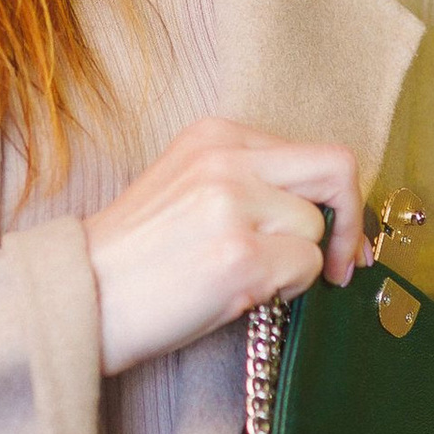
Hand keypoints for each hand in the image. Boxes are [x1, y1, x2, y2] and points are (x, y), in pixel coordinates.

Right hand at [83, 117, 364, 376]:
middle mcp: (226, 157)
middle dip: (351, 221)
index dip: (337, 198)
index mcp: (214, 135)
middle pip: (336, 169)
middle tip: (339, 265)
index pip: (312, 152)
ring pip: (316, 228)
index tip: (335, 238)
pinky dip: (286, 290)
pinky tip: (239, 295)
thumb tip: (323, 210)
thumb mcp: (188, 189)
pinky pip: (304, 267)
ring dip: (296, 265)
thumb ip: (249, 182)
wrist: (82, 298)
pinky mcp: (239, 253)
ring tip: (244, 280)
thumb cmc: (136, 259)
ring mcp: (233, 202)